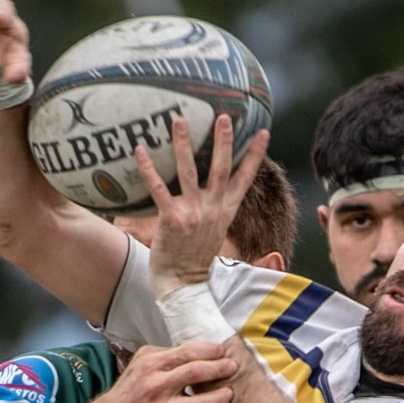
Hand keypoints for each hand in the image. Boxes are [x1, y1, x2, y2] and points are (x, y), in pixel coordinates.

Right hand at [89, 344, 237, 402]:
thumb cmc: (130, 390)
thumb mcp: (141, 364)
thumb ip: (166, 356)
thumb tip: (198, 351)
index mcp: (151, 364)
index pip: (186, 352)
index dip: (209, 351)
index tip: (222, 350)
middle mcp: (155, 386)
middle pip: (195, 373)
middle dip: (218, 369)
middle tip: (232, 368)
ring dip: (218, 398)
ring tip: (229, 394)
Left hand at [136, 114, 270, 296]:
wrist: (183, 286)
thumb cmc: (193, 259)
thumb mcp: (214, 233)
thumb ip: (214, 210)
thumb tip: (212, 192)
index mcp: (224, 212)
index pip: (245, 179)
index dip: (255, 156)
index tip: (264, 132)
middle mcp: (212, 210)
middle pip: (222, 170)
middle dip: (224, 142)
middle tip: (224, 116)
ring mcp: (192, 215)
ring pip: (190, 173)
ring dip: (184, 145)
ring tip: (179, 120)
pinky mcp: (172, 220)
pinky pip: (158, 189)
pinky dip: (149, 168)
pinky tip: (140, 150)